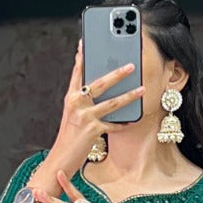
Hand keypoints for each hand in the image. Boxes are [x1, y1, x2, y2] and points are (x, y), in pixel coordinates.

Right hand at [38, 40, 144, 188]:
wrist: (60, 160)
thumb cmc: (68, 138)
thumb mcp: (71, 115)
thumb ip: (82, 101)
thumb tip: (97, 89)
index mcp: (70, 97)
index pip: (78, 72)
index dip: (83, 57)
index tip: (88, 42)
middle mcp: (76, 103)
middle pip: (100, 83)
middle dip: (117, 73)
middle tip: (131, 65)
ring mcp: (84, 116)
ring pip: (112, 103)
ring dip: (129, 95)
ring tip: (142, 88)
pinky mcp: (93, 130)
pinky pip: (114, 125)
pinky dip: (125, 123)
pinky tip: (135, 118)